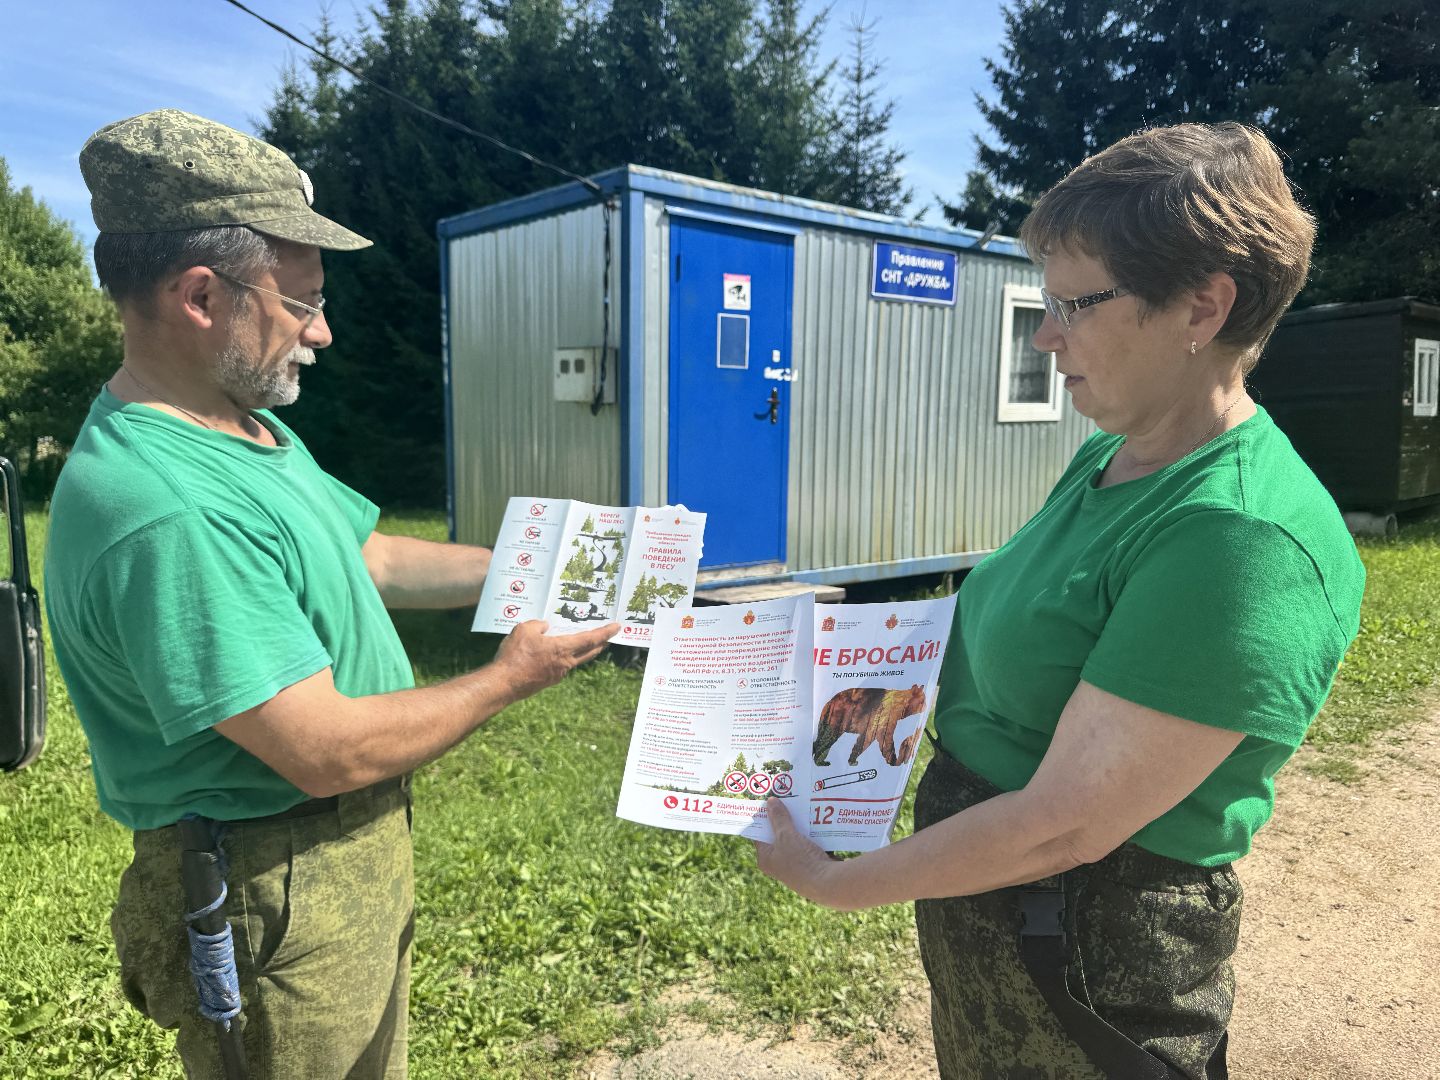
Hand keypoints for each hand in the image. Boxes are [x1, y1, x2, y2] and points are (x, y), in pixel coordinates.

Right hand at [494, 620, 617, 699]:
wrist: (504, 684)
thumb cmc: (515, 655)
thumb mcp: (524, 629)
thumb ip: (538, 625)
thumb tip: (544, 627)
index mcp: (563, 649)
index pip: (590, 639)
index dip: (605, 632)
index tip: (617, 628)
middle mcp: (565, 663)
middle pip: (589, 652)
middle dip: (600, 643)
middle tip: (608, 637)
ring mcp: (557, 674)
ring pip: (575, 660)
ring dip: (582, 651)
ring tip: (581, 642)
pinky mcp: (548, 681)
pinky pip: (561, 666)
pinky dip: (564, 658)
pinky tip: (554, 653)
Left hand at [753, 797, 848, 908]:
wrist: (828, 883)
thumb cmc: (800, 859)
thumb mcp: (786, 834)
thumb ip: (778, 817)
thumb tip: (770, 802)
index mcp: (766, 859)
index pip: (759, 835)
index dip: (763, 818)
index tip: (768, 803)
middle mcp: (778, 864)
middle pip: (778, 837)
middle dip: (784, 820)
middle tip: (788, 802)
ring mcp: (795, 866)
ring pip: (795, 840)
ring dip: (799, 827)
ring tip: (803, 809)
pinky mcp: (811, 866)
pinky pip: (809, 845)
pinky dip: (812, 835)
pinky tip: (817, 822)